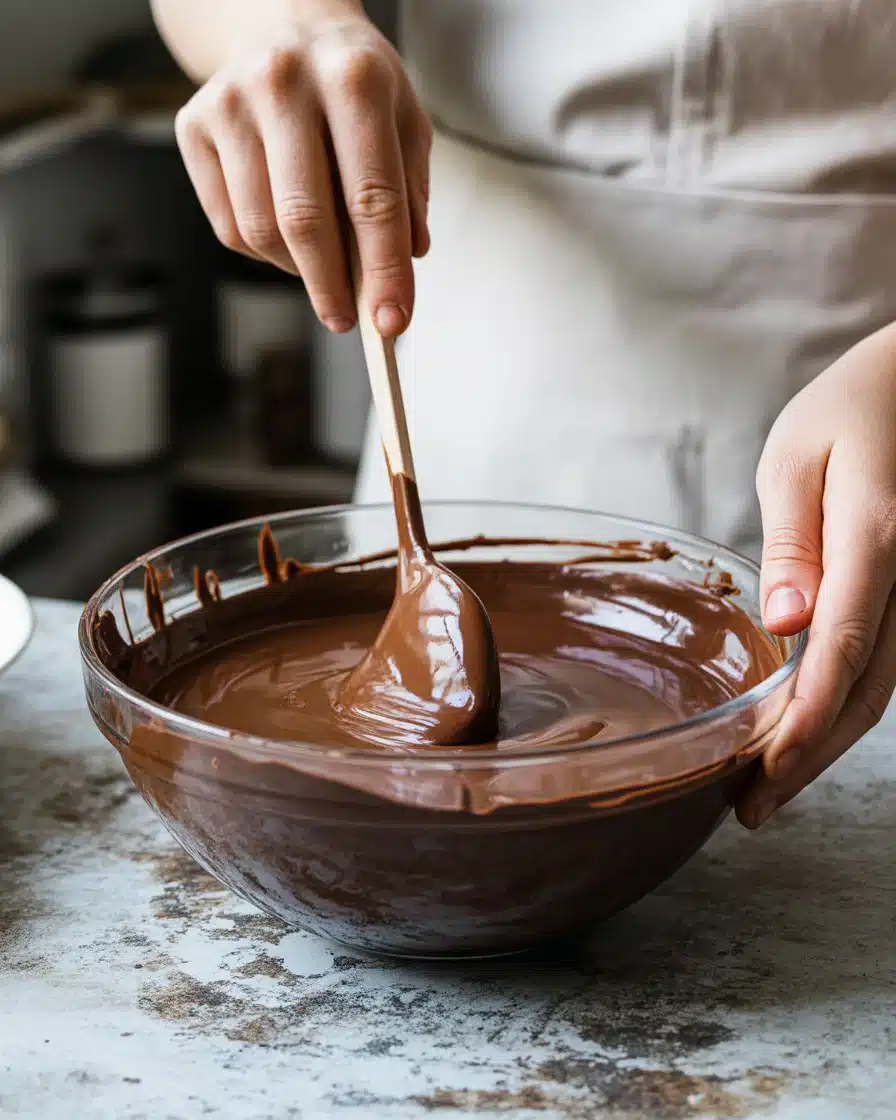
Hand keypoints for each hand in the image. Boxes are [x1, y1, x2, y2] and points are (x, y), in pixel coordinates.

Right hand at [174, 1, 430, 335]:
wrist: (283, 22)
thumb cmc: (353, 85)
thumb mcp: (404, 122)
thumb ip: (410, 194)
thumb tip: (404, 263)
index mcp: (352, 79)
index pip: (372, 198)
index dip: (384, 271)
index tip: (392, 322)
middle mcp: (283, 81)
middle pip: (305, 219)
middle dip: (332, 287)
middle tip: (347, 321)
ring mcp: (229, 102)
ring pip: (261, 230)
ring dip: (297, 270)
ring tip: (322, 268)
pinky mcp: (192, 124)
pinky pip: (228, 225)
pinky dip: (263, 251)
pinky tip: (286, 237)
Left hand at [737, 324, 895, 827]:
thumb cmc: (853, 408)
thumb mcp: (799, 458)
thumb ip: (794, 542)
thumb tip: (785, 624)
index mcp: (880, 536)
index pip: (842, 652)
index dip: (805, 724)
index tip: (763, 776)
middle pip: (870, 689)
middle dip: (811, 756)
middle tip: (752, 806)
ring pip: (885, 686)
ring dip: (830, 740)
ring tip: (772, 781)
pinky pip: (891, 658)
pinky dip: (849, 701)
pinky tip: (810, 726)